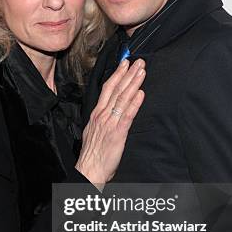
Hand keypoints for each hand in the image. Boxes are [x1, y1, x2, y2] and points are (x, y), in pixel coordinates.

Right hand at [76, 58, 144, 185]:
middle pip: (116, 89)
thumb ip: (101, 119)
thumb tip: (108, 110)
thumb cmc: (92, 154)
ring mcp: (110, 123)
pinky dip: (134, 103)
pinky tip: (141, 93)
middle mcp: (102, 115)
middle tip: (138, 61)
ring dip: (133, 83)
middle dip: (128, 74)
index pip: (107, 89)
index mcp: (97, 114)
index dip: (117, 75)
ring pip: (122, 98)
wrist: (89, 169)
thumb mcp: (92, 131)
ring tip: (142, 71)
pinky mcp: (118, 133)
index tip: (125, 63)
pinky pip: (127, 115)